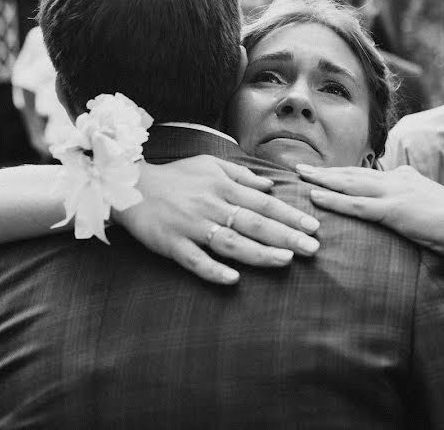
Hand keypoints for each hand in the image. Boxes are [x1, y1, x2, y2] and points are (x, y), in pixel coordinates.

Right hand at [115, 155, 320, 284]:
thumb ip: (241, 174)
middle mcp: (211, 205)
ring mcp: (191, 226)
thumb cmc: (175, 176)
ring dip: (259, 253)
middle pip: (254, 223)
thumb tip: (271, 186)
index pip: (264, 203)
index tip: (314, 226)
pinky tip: (233, 279)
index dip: (290, 215)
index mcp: (222, 186)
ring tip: (286, 261)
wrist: (130, 185)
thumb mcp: (209, 164)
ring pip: (230, 242)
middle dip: (286, 236)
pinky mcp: (172, 244)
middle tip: (313, 248)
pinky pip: (195, 260)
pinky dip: (213, 269)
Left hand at [296, 164, 443, 259]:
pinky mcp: (392, 211)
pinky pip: (355, 205)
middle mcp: (396, 179)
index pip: (366, 173)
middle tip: (299, 167)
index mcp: (404, 177)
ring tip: (300, 176)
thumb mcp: (430, 198)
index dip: (342, 172)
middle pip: (352, 173)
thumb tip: (403, 176)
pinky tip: (315, 197)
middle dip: (324, 171)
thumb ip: (413, 188)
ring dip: (322, 179)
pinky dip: (333, 200)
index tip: (322, 171)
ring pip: (349, 184)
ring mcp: (393, 194)